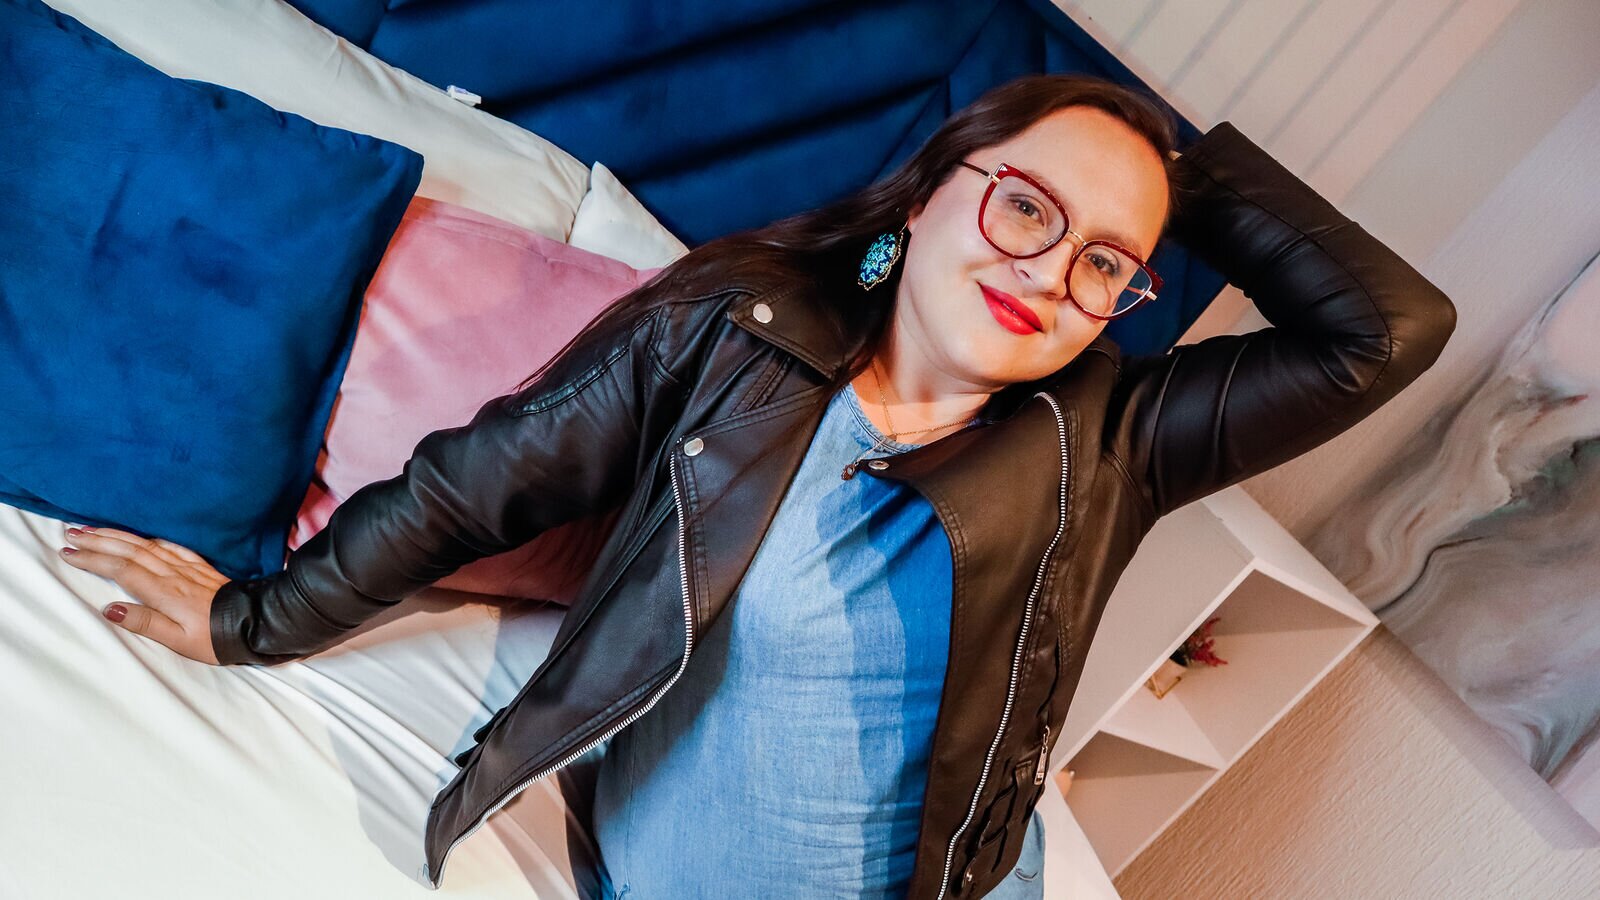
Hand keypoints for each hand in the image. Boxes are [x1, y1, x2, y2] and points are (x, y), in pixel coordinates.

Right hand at [60, 524, 226, 664]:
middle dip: (98, 540)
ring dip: (118, 536)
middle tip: (71, 533)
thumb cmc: (215, 638)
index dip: (92, 558)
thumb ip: (144, 622)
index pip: (120, 568)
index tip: (68, 552)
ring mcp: (187, 567)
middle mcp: (173, 574)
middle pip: (129, 551)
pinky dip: (150, 539)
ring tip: (93, 529)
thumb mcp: (177, 640)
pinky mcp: (200, 567)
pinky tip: (142, 537)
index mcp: (164, 592)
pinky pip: (171, 546)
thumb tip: (110, 608)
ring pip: (146, 545)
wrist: (255, 624)